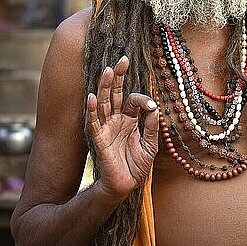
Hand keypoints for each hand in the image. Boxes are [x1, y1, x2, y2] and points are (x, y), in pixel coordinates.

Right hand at [86, 56, 158, 200]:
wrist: (126, 186)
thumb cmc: (137, 165)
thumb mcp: (150, 144)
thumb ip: (151, 126)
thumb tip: (154, 107)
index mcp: (129, 119)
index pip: (132, 100)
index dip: (142, 99)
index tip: (151, 106)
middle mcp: (116, 120)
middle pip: (115, 94)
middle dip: (118, 77)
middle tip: (122, 59)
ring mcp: (106, 128)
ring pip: (103, 103)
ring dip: (104, 87)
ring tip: (107, 70)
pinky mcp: (99, 139)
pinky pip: (93, 122)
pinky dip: (92, 110)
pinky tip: (92, 96)